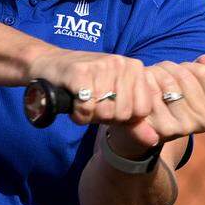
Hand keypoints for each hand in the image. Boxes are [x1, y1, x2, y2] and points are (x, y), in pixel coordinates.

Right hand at [29, 50, 150, 126]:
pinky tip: (74, 100)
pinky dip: (77, 112)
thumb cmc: (86, 86)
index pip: (142, 111)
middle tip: (93, 103)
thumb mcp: (115, 101)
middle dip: (104, 116)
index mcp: (136, 69)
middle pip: (123, 113)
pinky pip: (86, 108)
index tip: (109, 106)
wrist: (49, 64)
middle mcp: (122, 63)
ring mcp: (102, 65)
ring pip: (105, 112)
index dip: (123, 117)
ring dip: (89, 115)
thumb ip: (135, 121)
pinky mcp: (80, 72)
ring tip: (83, 101)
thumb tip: (155, 140)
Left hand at [106, 55, 204, 157]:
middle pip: (185, 76)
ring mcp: (186, 127)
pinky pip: (153, 93)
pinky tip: (142, 88)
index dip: (188, 65)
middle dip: (169, 67)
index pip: (204, 71)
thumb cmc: (170, 97)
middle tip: (159, 71)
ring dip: (156, 74)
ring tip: (150, 77)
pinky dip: (145, 85)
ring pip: (169, 83)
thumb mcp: (190, 83)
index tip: (178, 71)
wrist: (146, 126)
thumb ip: (202, 68)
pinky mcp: (165, 129)